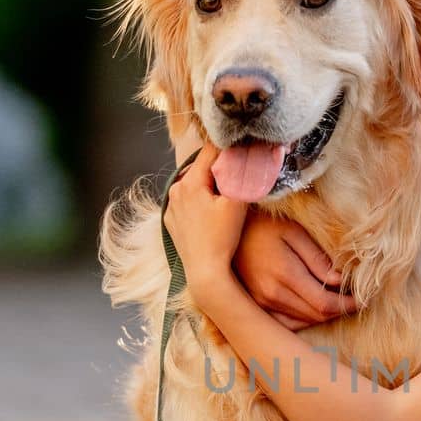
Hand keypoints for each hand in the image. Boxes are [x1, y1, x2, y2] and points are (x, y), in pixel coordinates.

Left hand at [161, 143, 247, 290]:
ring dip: (209, 185)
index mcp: (190, 181)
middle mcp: (175, 189)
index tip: (244, 150)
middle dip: (220, 169)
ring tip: (226, 197)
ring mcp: (171, 206)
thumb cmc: (222, 238)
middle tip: (239, 176)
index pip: (211, 151)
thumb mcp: (237, 202)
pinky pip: (187, 202)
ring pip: (194, 184)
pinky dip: (199, 201)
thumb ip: (241, 174)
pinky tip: (212, 214)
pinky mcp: (171, 221)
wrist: (205, 272)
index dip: (230, 149)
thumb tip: (249, 154)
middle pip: (202, 168)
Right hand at [234, 213, 360, 328]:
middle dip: (339, 311)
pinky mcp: (255, 306)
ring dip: (323, 315)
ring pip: (303, 321)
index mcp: (285, 274)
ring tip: (338, 303)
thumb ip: (317, 258)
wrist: (222, 232)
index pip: (325, 303)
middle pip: (316, 315)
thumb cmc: (262, 225)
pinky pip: (287, 323)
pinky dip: (305, 319)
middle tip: (354, 301)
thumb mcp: (293, 231)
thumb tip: (340, 282)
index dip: (347, 305)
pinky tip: (313, 308)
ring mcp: (261, 304)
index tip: (362, 299)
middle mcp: (272, 295)